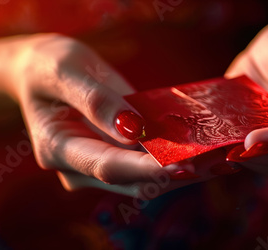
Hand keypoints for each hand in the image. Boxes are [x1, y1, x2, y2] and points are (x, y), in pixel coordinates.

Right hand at [6, 34, 213, 195]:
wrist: (45, 73)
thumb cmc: (49, 67)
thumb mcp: (66, 72)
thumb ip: (96, 101)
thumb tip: (133, 131)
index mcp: (58, 149)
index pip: (108, 167)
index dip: (147, 169)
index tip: (183, 167)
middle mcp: (78, 168)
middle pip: (133, 180)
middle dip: (176, 175)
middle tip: (218, 164)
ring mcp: (98, 166)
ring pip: (145, 179)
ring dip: (183, 171)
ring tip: (222, 160)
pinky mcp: (116, 157)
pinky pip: (148, 164)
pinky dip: (176, 160)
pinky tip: (206, 152)